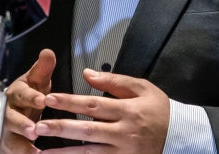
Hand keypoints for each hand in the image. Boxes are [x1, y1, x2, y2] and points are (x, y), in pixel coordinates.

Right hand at [0, 49, 56, 153]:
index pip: (22, 93)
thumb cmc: (29, 95)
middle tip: (32, 129)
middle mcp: (8, 111)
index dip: (31, 97)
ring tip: (31, 151)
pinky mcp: (8, 145)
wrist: (17, 114)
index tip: (42, 100)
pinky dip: (22, 153)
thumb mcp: (37, 81)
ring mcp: (7, 130)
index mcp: (17, 93)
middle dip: (21, 124)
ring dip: (20, 145)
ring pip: (9, 138)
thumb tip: (47, 53)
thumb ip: (43, 69)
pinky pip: (13, 151)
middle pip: (11, 118)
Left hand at [35, 69, 170, 153]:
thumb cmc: (160, 110)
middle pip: (87, 130)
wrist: (181, 137)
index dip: (70, 102)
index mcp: (128, 110)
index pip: (93, 105)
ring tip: (41, 151)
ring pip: (89, 153)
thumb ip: (115, 81)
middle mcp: (124, 132)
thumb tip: (88, 73)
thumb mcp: (143, 88)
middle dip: (60, 128)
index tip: (49, 98)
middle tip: (37, 127)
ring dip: (63, 153)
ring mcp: (123, 151)